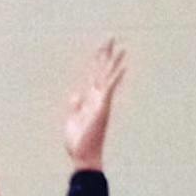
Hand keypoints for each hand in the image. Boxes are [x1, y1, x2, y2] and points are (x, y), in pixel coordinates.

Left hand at [64, 39, 126, 171]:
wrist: (83, 157)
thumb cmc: (78, 143)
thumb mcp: (71, 120)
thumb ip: (74, 106)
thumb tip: (76, 94)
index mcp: (89, 99)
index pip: (93, 75)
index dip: (96, 61)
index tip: (100, 48)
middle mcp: (97, 98)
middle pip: (102, 71)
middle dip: (105, 54)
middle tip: (111, 38)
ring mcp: (101, 102)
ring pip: (108, 77)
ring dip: (114, 63)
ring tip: (122, 48)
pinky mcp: (103, 108)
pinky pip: (111, 89)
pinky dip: (116, 78)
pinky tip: (123, 67)